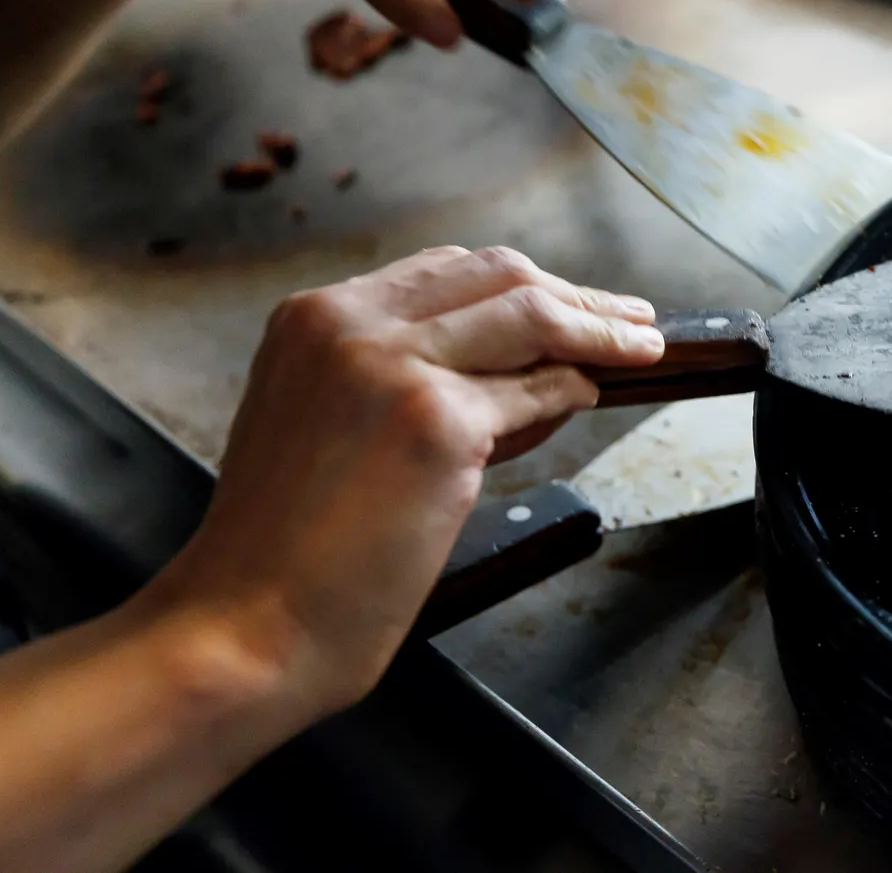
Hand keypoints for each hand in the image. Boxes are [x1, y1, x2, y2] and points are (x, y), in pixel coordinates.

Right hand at [144, 247, 659, 715]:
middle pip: (497, 274)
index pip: (444, 270)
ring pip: (530, 315)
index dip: (521, 282)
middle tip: (631, 318)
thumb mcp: (327, 426)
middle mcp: (350, 325)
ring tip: (642, 346)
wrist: (249, 621)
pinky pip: (536, 390)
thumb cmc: (287, 549)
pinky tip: (591, 396)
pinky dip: (573, 390)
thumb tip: (526, 371)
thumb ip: (407, 380)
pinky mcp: (438, 423)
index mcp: (313, 318)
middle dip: (577, 294)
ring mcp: (396, 367)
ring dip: (600, 329)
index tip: (568, 299)